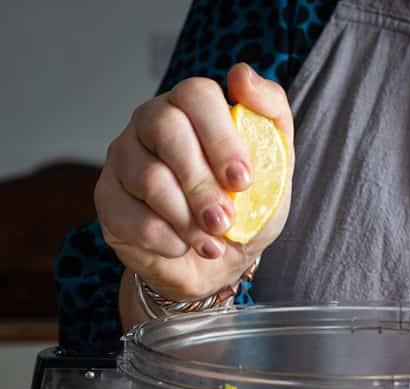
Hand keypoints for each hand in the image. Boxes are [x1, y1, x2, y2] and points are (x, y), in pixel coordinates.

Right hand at [95, 63, 294, 300]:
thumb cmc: (244, 211)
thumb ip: (271, 117)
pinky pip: (132, 217)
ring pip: (150, 179)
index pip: (196, 95)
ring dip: (189, 220)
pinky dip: (168, 240)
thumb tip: (242, 77)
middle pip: (166, 130)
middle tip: (224, 220)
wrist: (216, 262)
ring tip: (212, 242)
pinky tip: (183, 246)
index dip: (221, 138)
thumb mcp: (274, 168)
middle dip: (202, 184)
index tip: (242, 181)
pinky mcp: (107, 198)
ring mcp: (124, 158)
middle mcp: (150, 123)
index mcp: (192, 108)